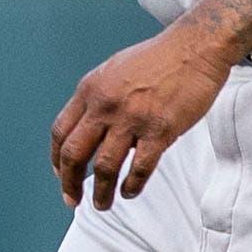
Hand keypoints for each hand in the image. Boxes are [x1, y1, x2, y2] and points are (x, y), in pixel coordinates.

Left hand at [50, 26, 237, 208]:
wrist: (194, 48)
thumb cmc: (158, 59)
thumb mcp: (114, 71)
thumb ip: (97, 98)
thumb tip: (88, 128)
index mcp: (91, 89)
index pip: (61, 132)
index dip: (56, 159)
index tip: (60, 175)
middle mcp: (105, 105)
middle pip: (75, 153)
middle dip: (69, 183)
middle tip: (72, 199)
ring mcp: (132, 119)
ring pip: (105, 167)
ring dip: (101, 192)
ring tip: (102, 204)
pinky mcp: (159, 130)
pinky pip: (139, 168)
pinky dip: (131, 185)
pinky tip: (130, 191)